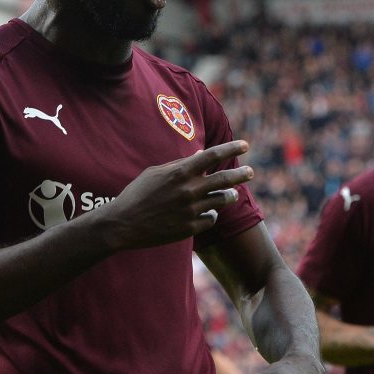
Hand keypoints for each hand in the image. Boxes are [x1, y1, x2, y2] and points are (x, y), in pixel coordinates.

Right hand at [100, 140, 252, 251]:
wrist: (123, 224)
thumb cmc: (137, 194)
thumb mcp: (155, 173)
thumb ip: (179, 165)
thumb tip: (200, 155)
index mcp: (180, 172)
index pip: (212, 156)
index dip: (231, 149)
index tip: (244, 145)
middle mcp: (188, 190)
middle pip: (224, 179)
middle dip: (241, 174)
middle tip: (250, 171)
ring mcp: (190, 210)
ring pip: (221, 200)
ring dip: (228, 195)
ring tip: (231, 193)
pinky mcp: (189, 228)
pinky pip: (211, 219)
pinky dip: (211, 214)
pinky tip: (208, 213)